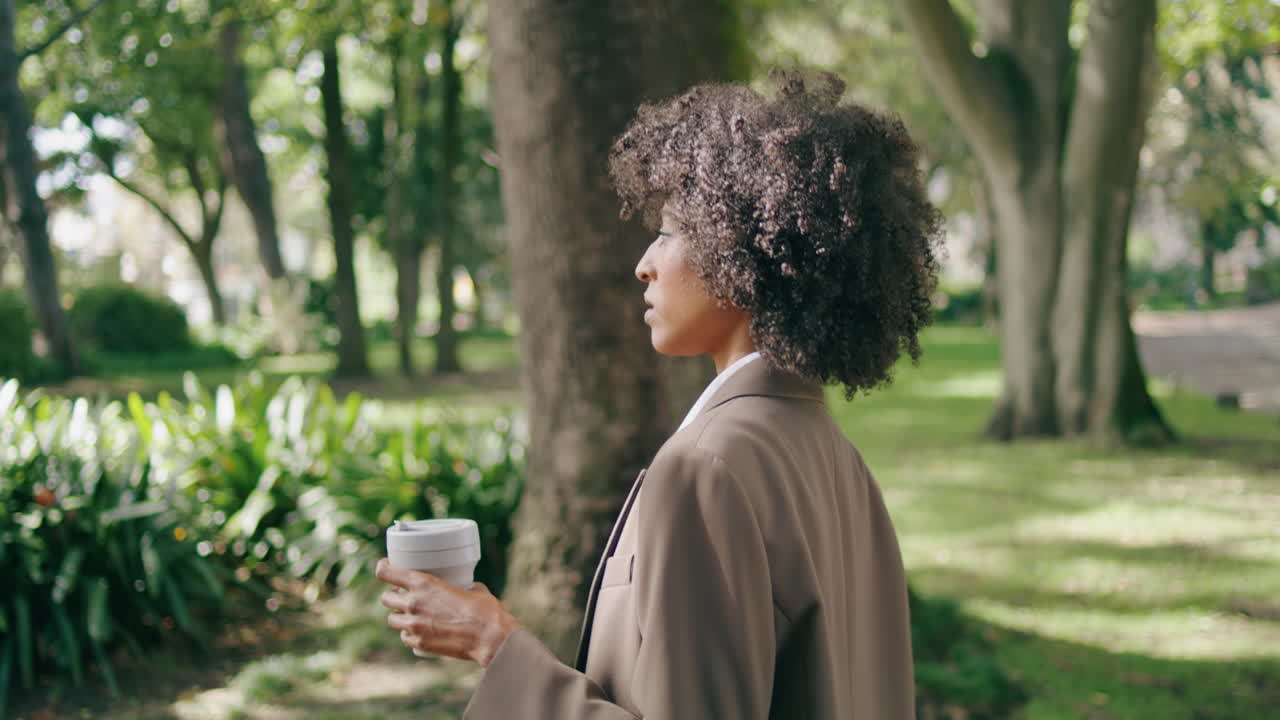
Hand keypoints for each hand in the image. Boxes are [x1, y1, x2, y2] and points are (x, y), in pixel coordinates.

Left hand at [376, 558, 522, 666]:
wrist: (490, 637)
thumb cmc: (485, 610)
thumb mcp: (472, 588)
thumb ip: (461, 586)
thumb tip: (466, 587)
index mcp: (424, 584)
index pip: (386, 572)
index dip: (383, 567)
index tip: (386, 566)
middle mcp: (413, 603)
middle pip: (385, 597)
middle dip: (392, 595)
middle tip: (403, 595)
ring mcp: (414, 625)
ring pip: (391, 619)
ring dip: (399, 615)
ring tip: (411, 615)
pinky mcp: (419, 643)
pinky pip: (404, 637)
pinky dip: (409, 634)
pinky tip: (420, 632)